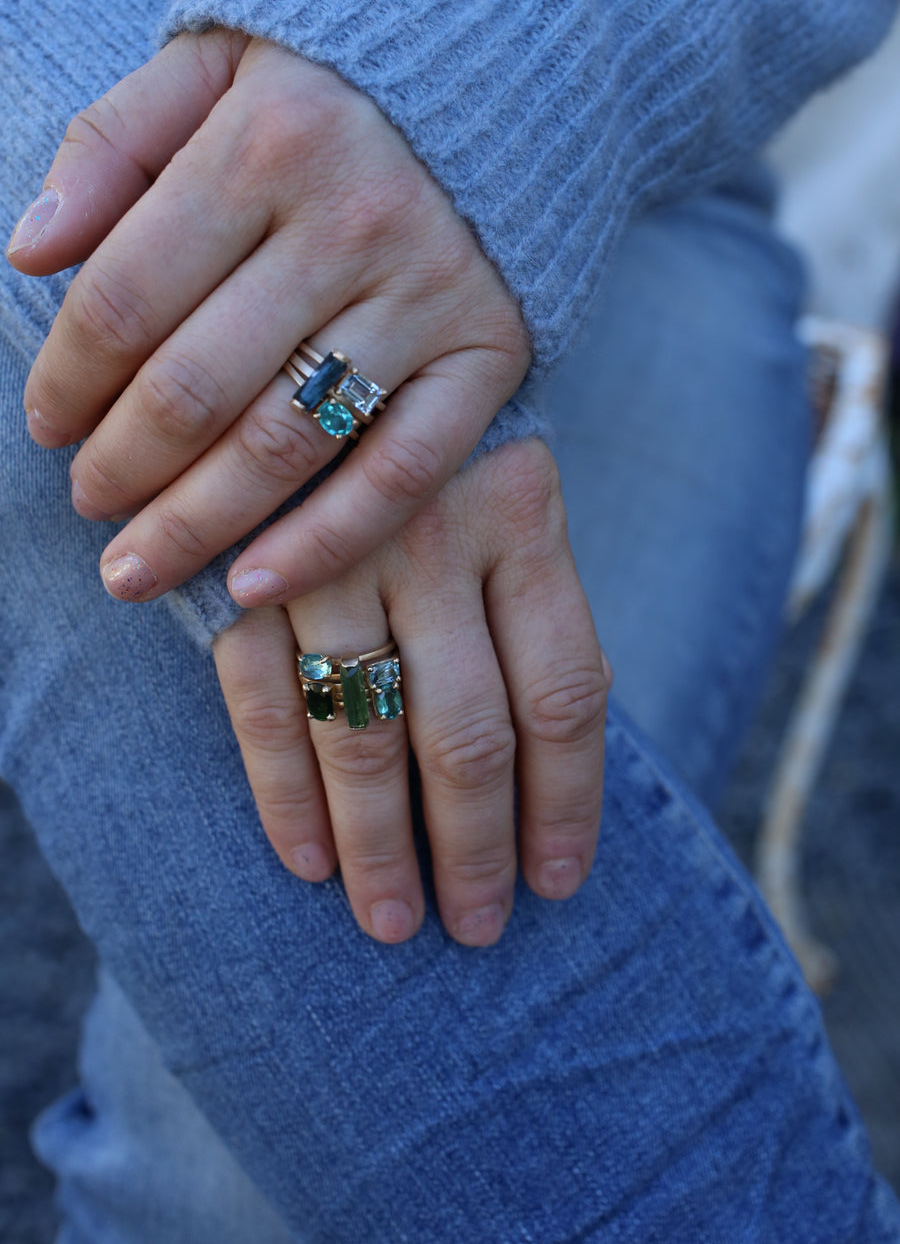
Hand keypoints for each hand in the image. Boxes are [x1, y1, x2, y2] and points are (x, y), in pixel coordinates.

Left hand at [7, 30, 529, 604]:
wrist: (511, 83)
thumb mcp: (212, 67)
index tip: (45, 425)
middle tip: (87, 505)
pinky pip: (401, 473)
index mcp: (263, 145)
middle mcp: (349, 224)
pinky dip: (325, 541)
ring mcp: (425, 300)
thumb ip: (112, 144)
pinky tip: (252, 587)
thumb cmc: (335, 86)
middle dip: (120, 466)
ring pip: (285, 445)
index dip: (67, 379)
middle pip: (196, 386)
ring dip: (195, 525)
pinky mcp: (485, 357)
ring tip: (134, 570)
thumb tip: (28, 253)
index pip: (128, 297)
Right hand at [214, 441, 609, 945]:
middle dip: (476, 847)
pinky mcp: (242, 564)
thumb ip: (533, 601)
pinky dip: (284, 793)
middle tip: (477, 926)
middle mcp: (437, 538)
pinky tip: (307, 862)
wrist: (310, 317)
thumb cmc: (437, 434)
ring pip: (363, 732)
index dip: (566, 802)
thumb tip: (557, 760)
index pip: (565, 692)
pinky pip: (262, 702)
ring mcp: (333, 550)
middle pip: (470, 732)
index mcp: (526, 515)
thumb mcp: (511, 484)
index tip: (558, 883)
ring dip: (379, 845)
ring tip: (392, 923)